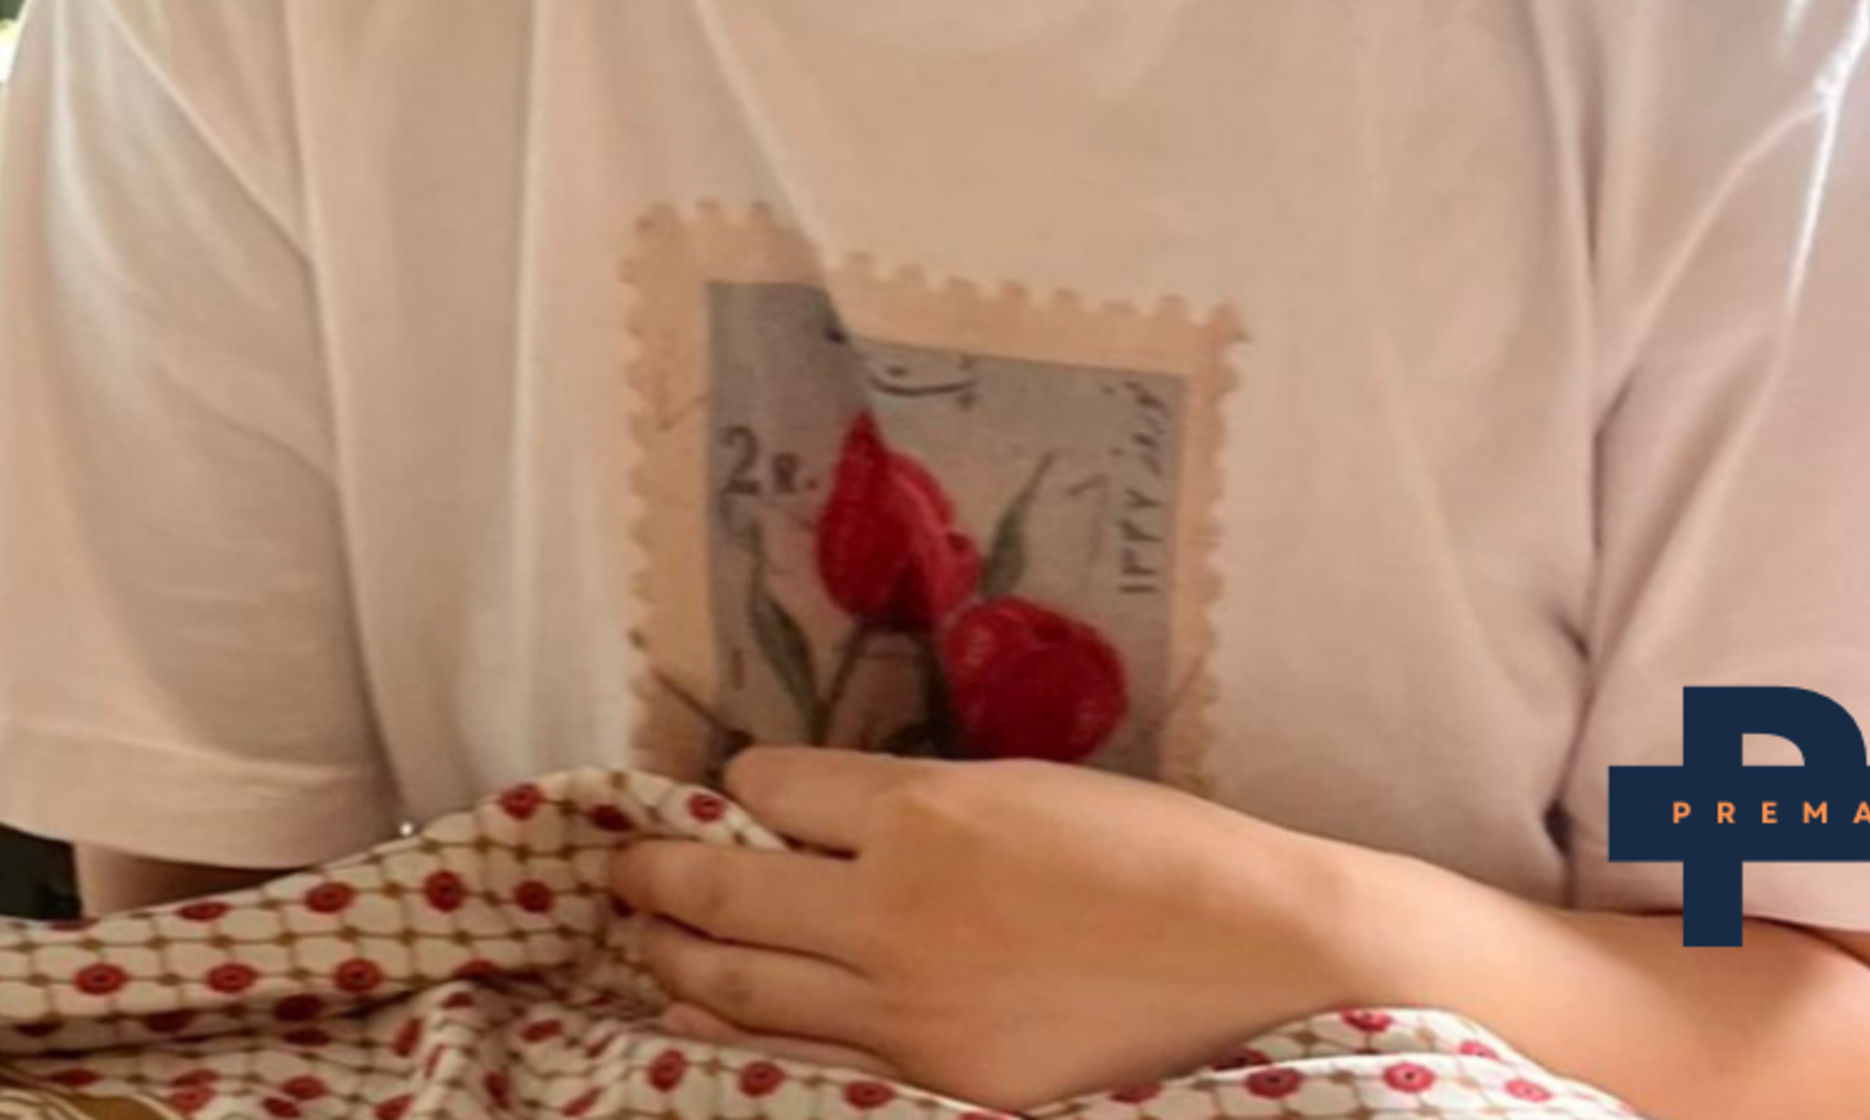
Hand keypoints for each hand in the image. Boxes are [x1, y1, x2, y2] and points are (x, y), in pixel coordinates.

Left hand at [611, 746, 1355, 1107]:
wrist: (1247, 954)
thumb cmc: (1150, 845)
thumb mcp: (1021, 787)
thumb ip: (917, 805)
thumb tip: (823, 815)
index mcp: (921, 809)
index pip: (774, 787)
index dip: (742, 785)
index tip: (726, 788)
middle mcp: (890, 907)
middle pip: (729, 894)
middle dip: (661, 880)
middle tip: (621, 872)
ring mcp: (904, 1009)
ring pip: (743, 989)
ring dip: (681, 963)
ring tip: (647, 946)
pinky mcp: (935, 1084)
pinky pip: (807, 1056)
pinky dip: (748, 1036)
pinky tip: (717, 1027)